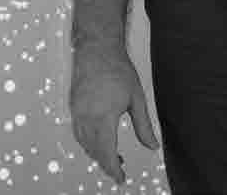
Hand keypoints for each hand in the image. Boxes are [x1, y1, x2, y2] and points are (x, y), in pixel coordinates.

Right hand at [68, 49, 158, 183]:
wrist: (96, 47)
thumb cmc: (118, 69)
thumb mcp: (137, 99)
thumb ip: (144, 126)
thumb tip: (153, 147)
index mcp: (103, 116)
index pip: (106, 152)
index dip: (113, 168)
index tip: (121, 178)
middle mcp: (86, 116)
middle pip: (93, 150)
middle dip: (105, 163)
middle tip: (119, 170)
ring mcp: (76, 110)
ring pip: (83, 142)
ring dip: (95, 153)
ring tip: (112, 156)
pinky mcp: (73, 105)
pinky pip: (77, 130)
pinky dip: (87, 141)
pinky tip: (98, 139)